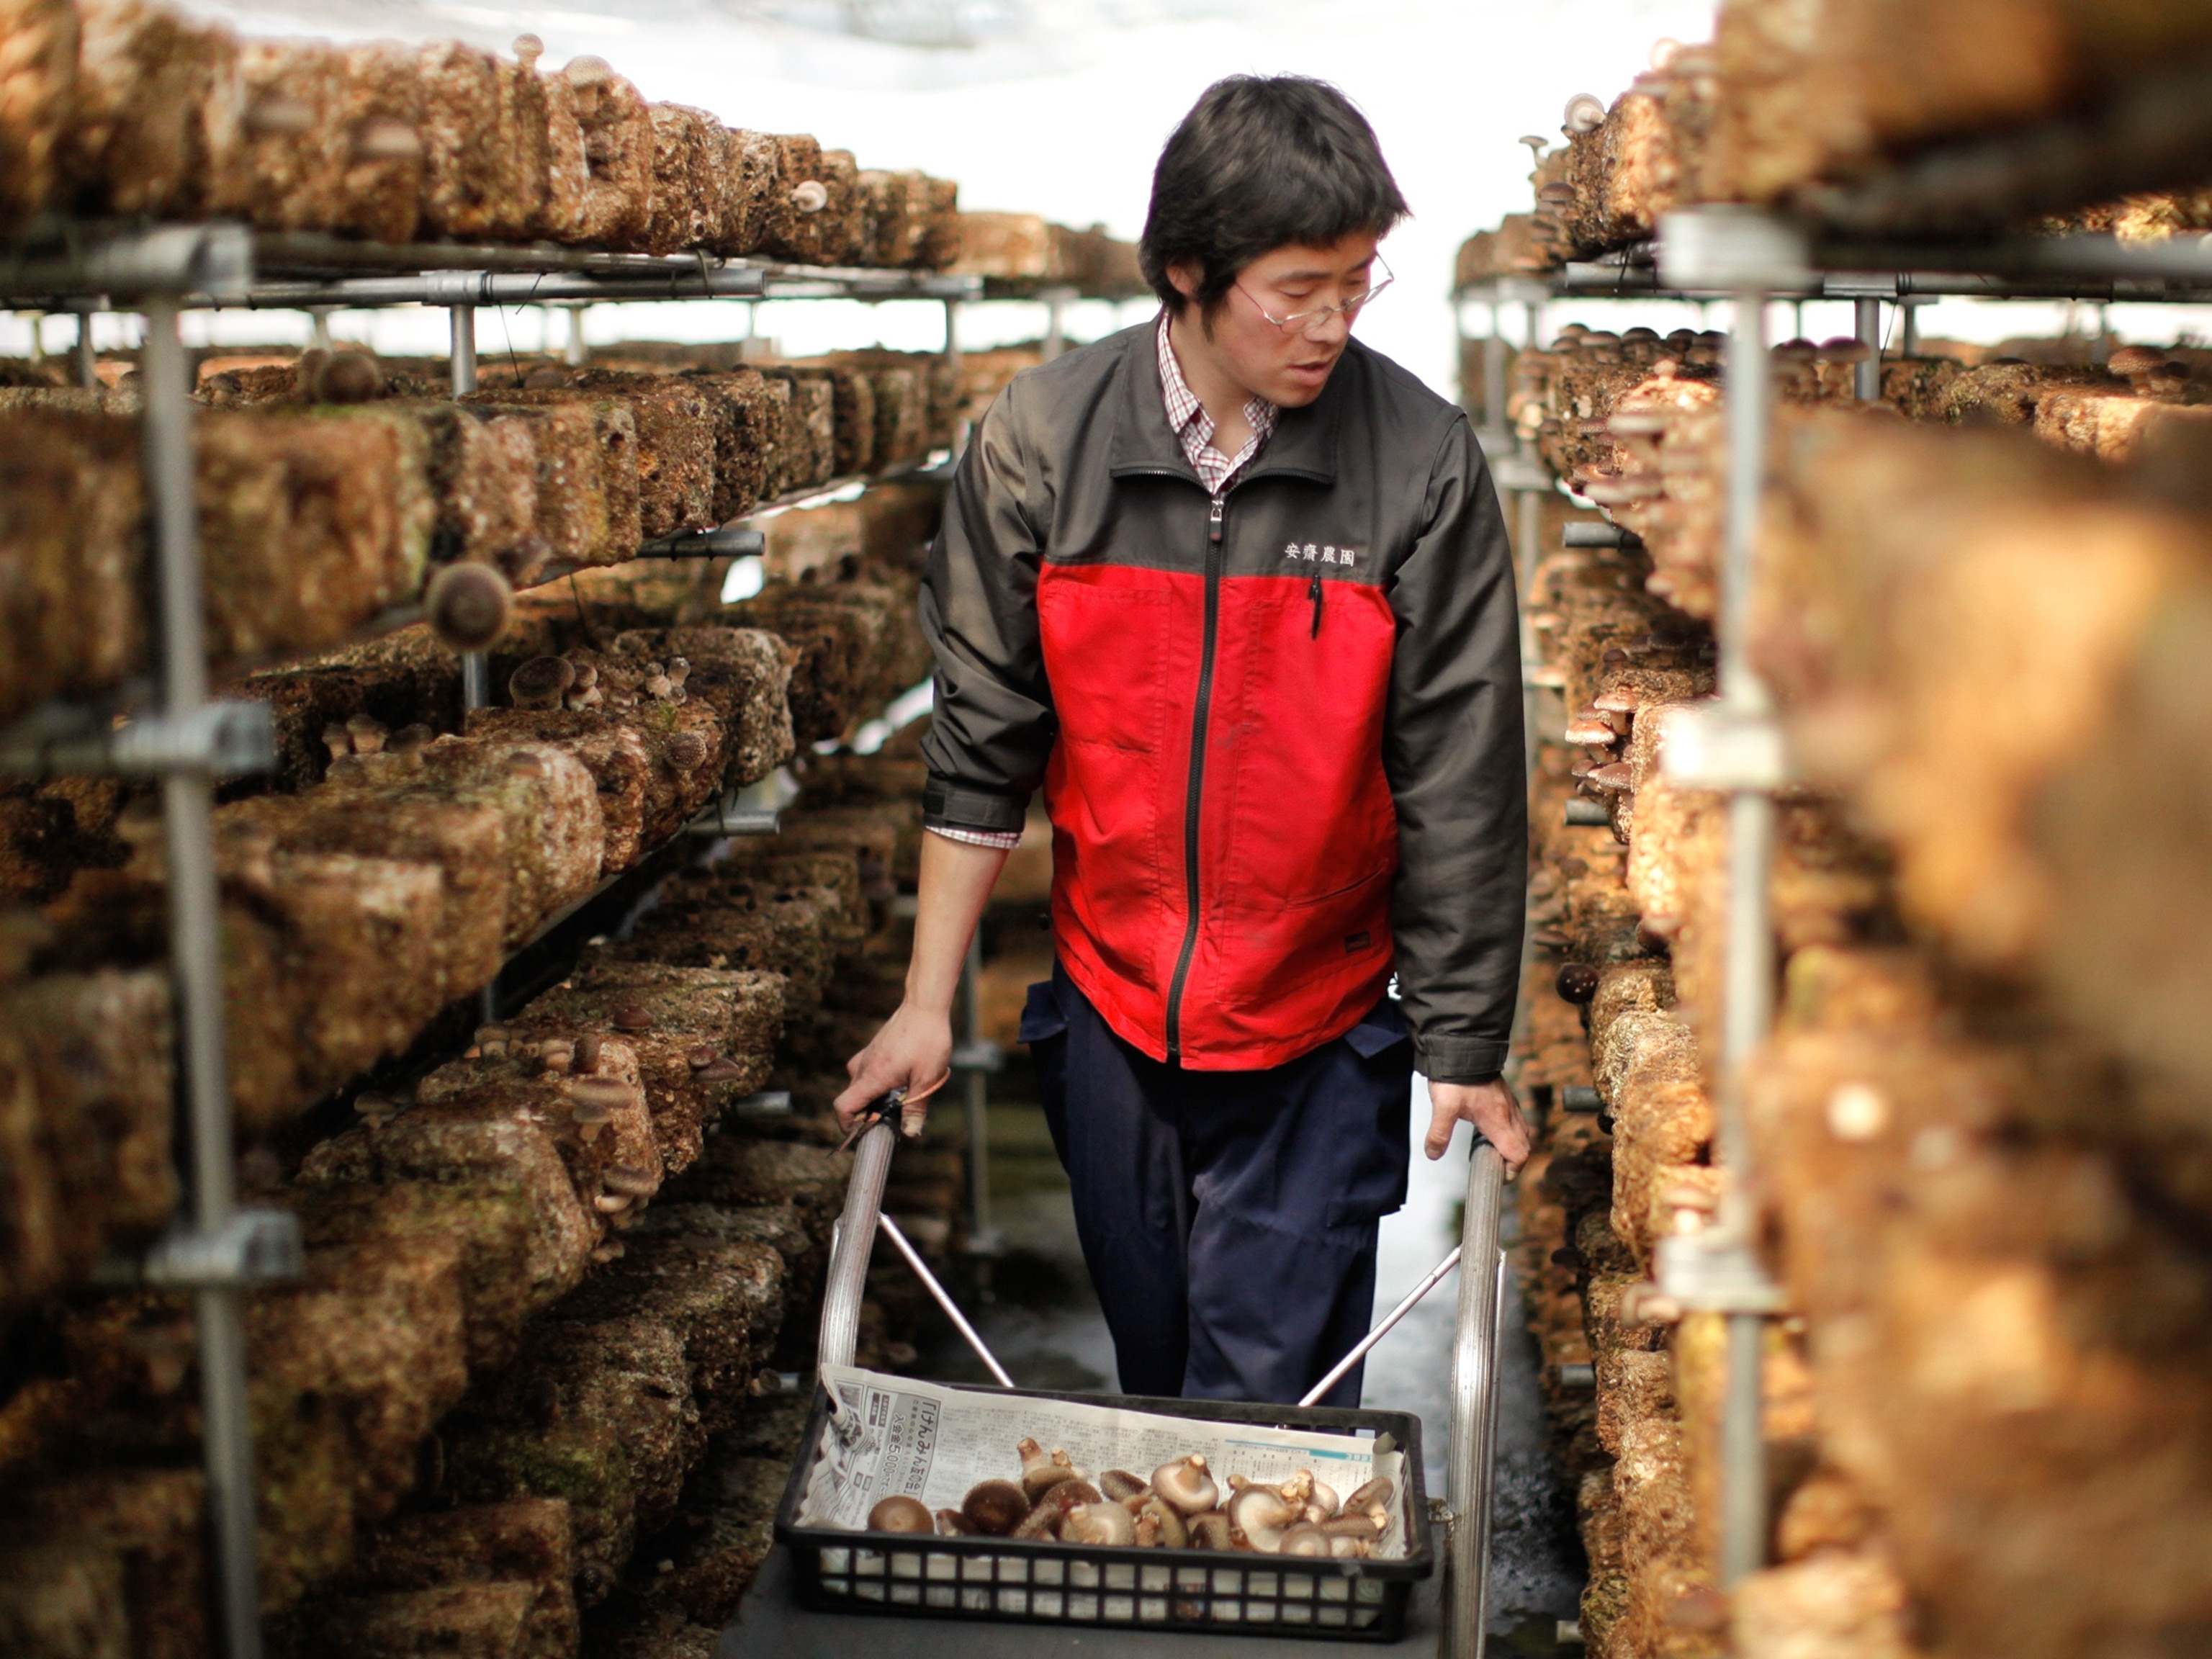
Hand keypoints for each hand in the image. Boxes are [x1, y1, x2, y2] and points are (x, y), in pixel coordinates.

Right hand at [835, 1001, 952, 1137]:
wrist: (924, 1005)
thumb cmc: (927, 1039)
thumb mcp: (927, 1078)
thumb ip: (917, 1107)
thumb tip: (911, 1132)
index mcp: (873, 1077)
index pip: (843, 1106)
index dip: (847, 1125)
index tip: (864, 1131)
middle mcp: (863, 1067)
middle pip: (853, 1100)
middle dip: (868, 1114)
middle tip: (893, 1116)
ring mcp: (866, 1057)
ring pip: (860, 1086)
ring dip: (875, 1097)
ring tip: (901, 1096)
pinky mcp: (873, 1049)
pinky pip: (867, 1072)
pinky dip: (877, 1082)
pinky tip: (900, 1078)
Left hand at [1423, 1078, 1531, 1175]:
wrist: (1464, 1046)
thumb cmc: (1457, 1075)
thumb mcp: (1443, 1107)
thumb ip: (1438, 1133)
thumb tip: (1433, 1154)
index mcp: (1498, 1121)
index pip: (1519, 1154)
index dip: (1513, 1171)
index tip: (1499, 1177)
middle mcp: (1509, 1114)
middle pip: (1524, 1146)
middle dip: (1513, 1161)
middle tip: (1494, 1167)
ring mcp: (1509, 1103)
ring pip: (1522, 1132)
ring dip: (1513, 1145)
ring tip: (1492, 1150)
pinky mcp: (1504, 1095)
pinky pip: (1515, 1118)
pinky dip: (1509, 1130)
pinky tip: (1491, 1128)